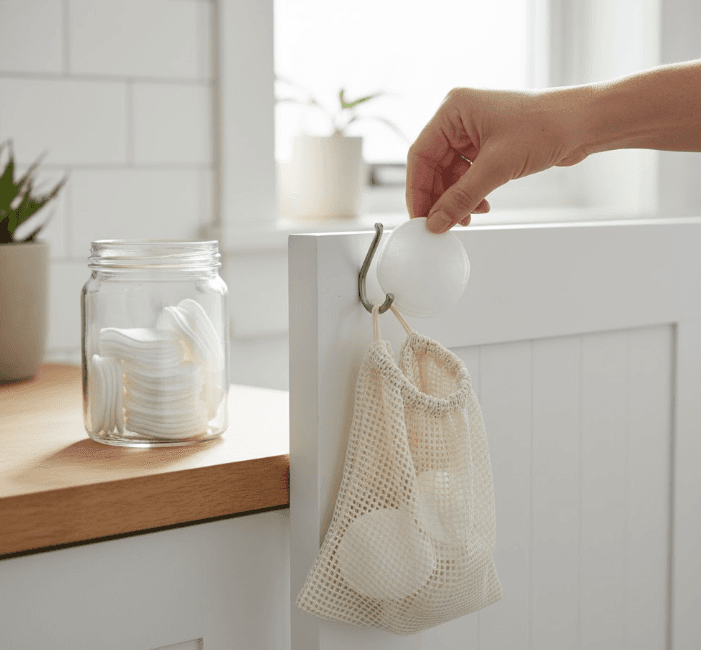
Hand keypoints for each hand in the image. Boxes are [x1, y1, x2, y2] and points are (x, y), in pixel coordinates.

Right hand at [406, 87, 589, 232]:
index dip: (417, 190)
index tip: (420, 217)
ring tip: (467, 217)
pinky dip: (471, 193)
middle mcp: (459, 118)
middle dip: (439, 198)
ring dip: (456, 198)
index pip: (420, 155)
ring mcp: (473, 131)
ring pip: (450, 174)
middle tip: (441, 223)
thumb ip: (462, 197)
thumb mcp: (497, 167)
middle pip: (433, 167)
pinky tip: (481, 206)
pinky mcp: (488, 145)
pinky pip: (467, 174)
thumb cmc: (546, 126)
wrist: (584, 123)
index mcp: (452, 110)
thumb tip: (436, 222)